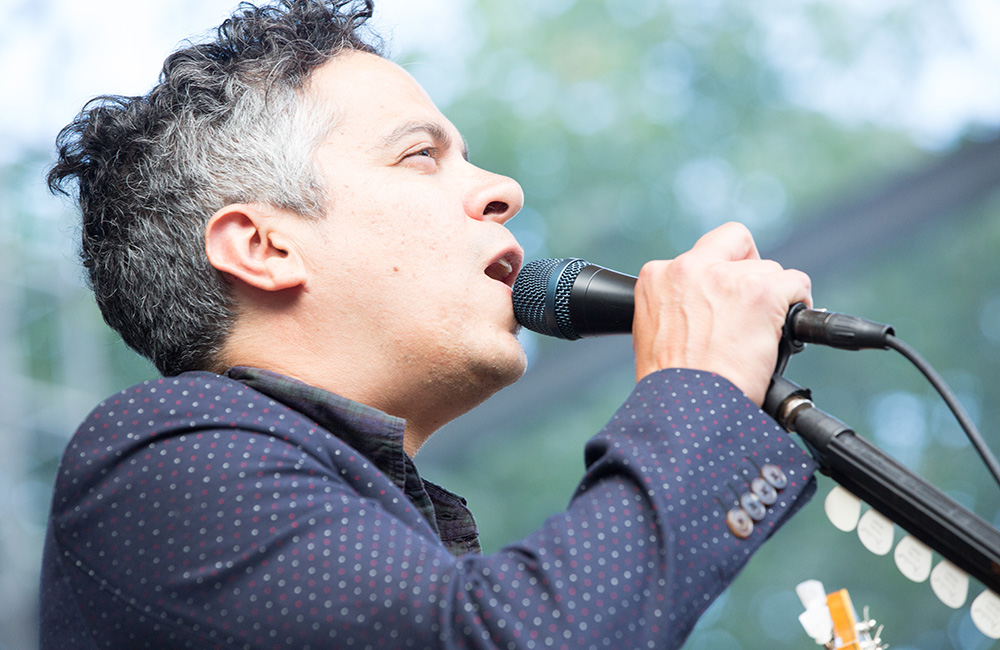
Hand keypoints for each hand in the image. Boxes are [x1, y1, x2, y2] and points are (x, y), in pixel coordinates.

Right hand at [632, 222, 811, 404]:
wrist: (685, 408)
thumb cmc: (671, 387)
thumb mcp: (655, 334)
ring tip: (761, 335)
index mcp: (656, 278)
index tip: (725, 297)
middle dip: (749, 269)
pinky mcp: (761, 292)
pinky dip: (798, 304)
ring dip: (772, 298)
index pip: (698, 255)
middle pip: (735, 242)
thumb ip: (677, 308)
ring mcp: (726, 278)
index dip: (717, 274)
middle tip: (753, 302)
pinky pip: (796, 283)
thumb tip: (703, 312)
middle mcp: (688, 268)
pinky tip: (785, 330)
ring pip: (768, 269)